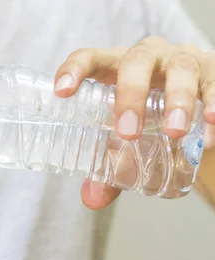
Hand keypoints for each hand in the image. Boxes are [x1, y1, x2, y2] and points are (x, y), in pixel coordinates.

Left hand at [53, 36, 214, 208]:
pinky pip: (214, 83)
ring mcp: (182, 61)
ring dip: (177, 100)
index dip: (73, 70)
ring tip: (174, 132)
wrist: (194, 107)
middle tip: (128, 132)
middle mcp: (148, 57)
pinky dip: (214, 103)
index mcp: (115, 68)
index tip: (62, 93)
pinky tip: (211, 126)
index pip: (90, 58)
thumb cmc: (148, 117)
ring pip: (180, 68)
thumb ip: (109, 167)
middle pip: (136, 62)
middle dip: (131, 95)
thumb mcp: (125, 139)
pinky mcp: (212, 73)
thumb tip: (92, 199)